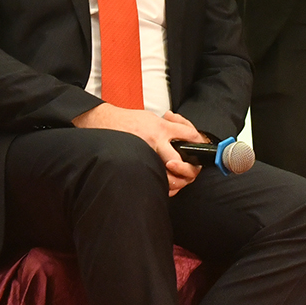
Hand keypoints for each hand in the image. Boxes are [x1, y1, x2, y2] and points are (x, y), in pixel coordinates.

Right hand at [73, 104, 208, 193]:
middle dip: (190, 171)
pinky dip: (163, 187)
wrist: (104, 123)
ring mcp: (146, 155)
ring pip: (169, 178)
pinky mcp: (138, 164)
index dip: (200, 145)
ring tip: (179, 181)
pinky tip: (166, 184)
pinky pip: (155, 181)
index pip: (191, 136)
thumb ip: (171, 127)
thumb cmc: (128, 121)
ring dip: (177, 182)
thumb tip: (188, 138)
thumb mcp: (153, 118)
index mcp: (162, 128)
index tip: (201, 152)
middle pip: (182, 163)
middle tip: (191, 173)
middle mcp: (156, 142)